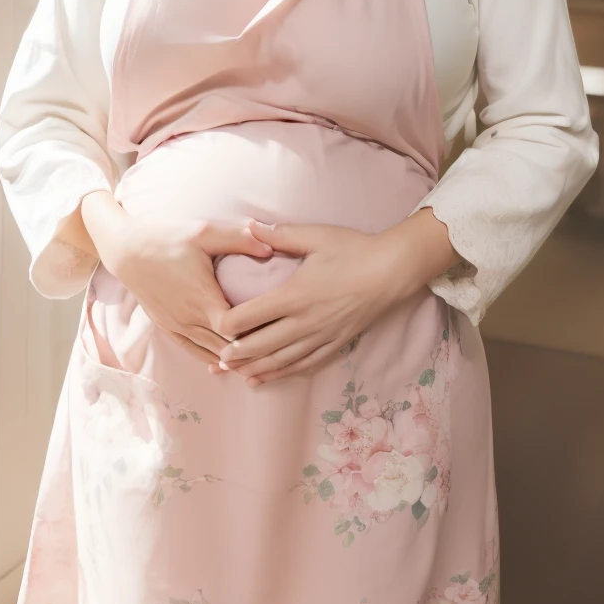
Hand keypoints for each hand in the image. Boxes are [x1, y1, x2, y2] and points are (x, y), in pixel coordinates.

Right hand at [81, 191, 272, 366]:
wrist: (125, 250)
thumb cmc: (165, 237)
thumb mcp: (203, 232)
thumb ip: (238, 239)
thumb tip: (271, 246)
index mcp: (202, 298)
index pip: (237, 330)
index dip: (257, 333)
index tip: (277, 327)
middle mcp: (189, 318)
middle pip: (227, 347)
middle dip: (251, 350)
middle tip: (277, 348)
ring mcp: (177, 326)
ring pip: (210, 353)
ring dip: (232, 358)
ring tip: (259, 362)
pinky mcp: (167, 327)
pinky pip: (192, 350)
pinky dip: (210, 358)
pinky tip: (223, 364)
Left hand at [210, 212, 456, 386]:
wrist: (392, 271)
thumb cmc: (354, 249)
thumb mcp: (316, 236)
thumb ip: (280, 235)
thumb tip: (250, 226)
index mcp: (296, 294)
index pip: (252, 316)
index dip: (228, 324)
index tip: (211, 324)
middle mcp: (306, 321)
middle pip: (261, 346)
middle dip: (235, 355)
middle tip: (213, 359)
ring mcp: (321, 336)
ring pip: (280, 361)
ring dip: (253, 369)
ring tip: (231, 373)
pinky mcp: (334, 344)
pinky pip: (303, 365)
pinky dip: (280, 374)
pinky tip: (263, 378)